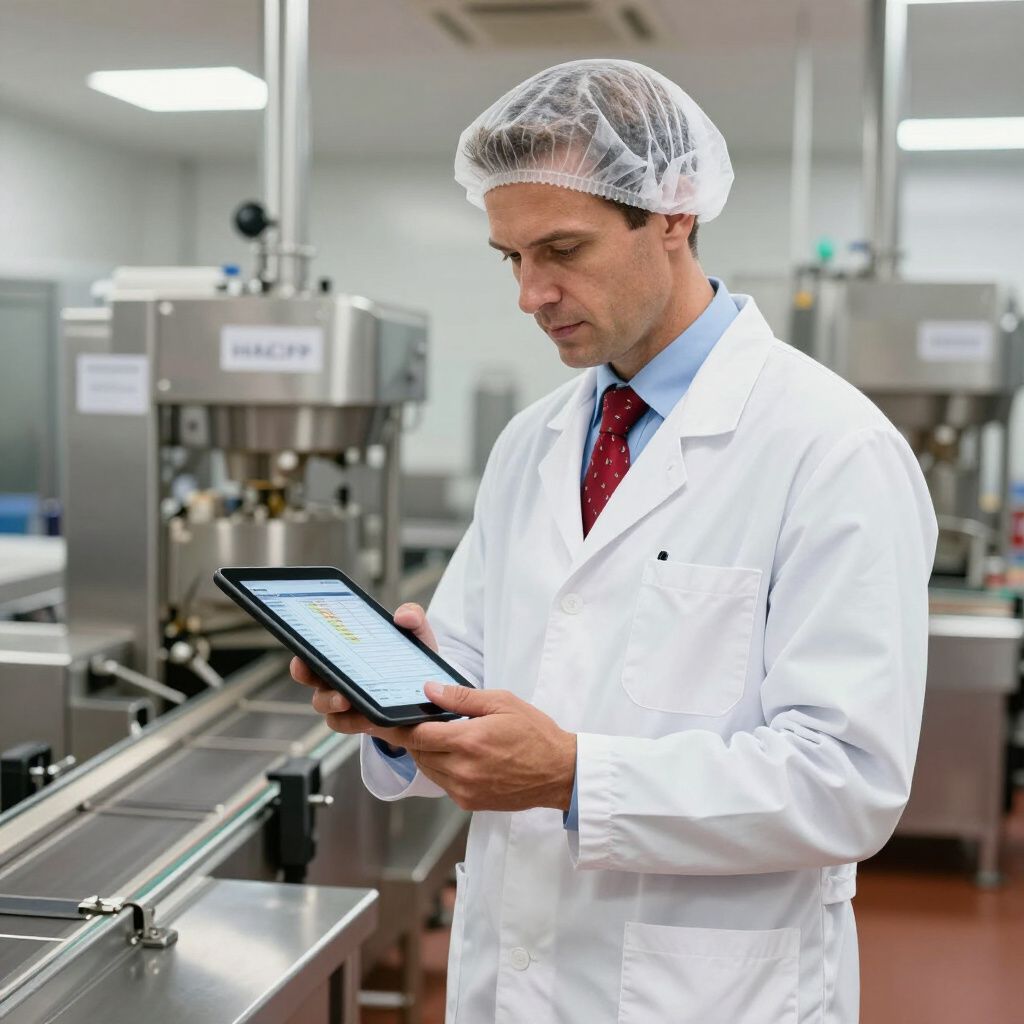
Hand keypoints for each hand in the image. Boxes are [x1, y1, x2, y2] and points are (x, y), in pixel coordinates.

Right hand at [291, 602, 439, 743]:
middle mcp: (337, 674)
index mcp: (344, 650)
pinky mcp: (357, 720)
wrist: (429, 689)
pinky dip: (352, 721)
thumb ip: (413, 617)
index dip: (302, 646)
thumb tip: (403, 615)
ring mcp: (343, 699)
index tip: (303, 645)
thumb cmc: (412, 658)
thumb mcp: (416, 635)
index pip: (314, 645)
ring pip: (323, 702)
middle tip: (314, 668)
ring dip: (331, 700)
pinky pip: (343, 723)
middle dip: (305, 672)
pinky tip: (367, 718)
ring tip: (346, 699)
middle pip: (308, 674)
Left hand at [389, 683, 576, 812]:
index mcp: (469, 741)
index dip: (397, 726)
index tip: (380, 721)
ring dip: (426, 753)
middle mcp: (463, 770)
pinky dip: (441, 768)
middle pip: (418, 753)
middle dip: (414, 737)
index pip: (418, 735)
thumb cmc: (535, 734)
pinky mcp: (470, 803)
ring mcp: (465, 790)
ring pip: (427, 769)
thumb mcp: (502, 703)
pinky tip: (457, 755)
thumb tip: (429, 690)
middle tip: (417, 722)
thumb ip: (461, 698)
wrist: (560, 773)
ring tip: (442, 736)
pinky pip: (442, 783)